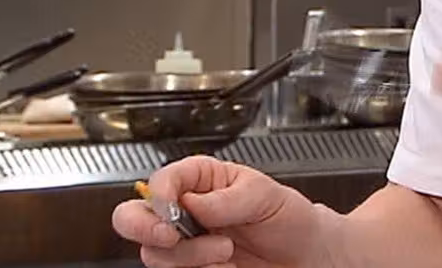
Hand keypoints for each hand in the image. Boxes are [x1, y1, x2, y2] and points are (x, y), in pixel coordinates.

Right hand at [111, 156, 331, 267]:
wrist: (309, 257)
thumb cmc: (289, 218)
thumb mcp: (265, 195)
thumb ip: (226, 197)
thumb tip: (193, 202)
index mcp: (198, 182)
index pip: (161, 182)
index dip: (161, 194)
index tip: (176, 208)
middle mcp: (183, 215)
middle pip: (132, 218)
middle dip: (144, 227)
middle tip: (170, 235)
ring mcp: (186, 247)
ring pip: (155, 255)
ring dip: (190, 256)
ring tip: (226, 250)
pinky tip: (227, 267)